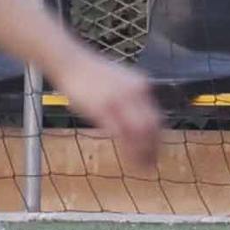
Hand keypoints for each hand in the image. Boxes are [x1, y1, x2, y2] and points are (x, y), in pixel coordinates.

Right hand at [51, 49, 162, 170]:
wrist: (70, 62)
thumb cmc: (90, 74)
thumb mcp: (119, 81)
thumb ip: (131, 97)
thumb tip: (138, 117)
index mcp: (141, 86)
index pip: (157, 117)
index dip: (159, 138)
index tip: (157, 152)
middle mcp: (135, 92)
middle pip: (152, 127)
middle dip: (154, 149)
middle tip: (152, 165)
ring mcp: (119, 100)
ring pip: (140, 133)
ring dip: (143, 153)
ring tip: (142, 167)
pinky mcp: (103, 108)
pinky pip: (121, 134)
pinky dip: (128, 149)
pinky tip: (127, 159)